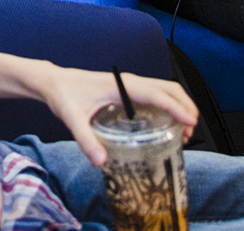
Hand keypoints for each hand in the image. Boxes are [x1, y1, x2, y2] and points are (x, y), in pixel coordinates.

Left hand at [37, 65, 198, 165]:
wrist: (53, 82)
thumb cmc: (63, 96)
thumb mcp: (72, 118)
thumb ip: (85, 140)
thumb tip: (101, 162)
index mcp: (121, 85)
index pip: (157, 94)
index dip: (177, 107)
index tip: (191, 123)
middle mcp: (129, 82)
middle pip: (168, 88)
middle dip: (185, 107)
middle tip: (191, 132)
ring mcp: (129, 85)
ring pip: (164, 90)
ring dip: (179, 106)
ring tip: (183, 132)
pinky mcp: (126, 90)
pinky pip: (154, 95)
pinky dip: (168, 106)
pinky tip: (166, 125)